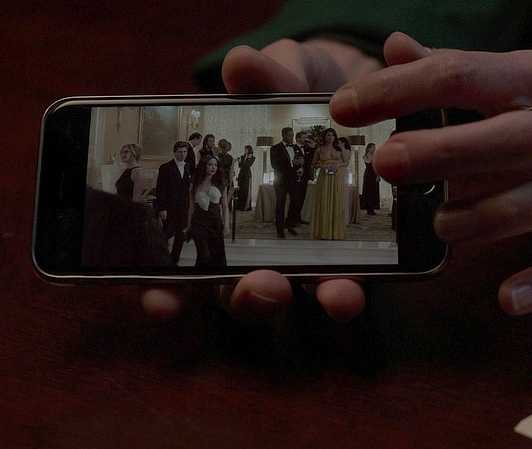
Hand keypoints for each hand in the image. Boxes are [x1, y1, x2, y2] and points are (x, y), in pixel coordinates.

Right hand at [142, 38, 380, 329]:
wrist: (366, 95)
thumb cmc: (303, 90)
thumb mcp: (285, 75)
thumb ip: (265, 76)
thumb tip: (242, 64)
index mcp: (220, 209)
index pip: (180, 262)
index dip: (164, 290)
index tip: (161, 301)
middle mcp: (256, 245)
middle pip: (240, 293)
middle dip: (250, 297)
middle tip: (267, 286)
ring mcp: (305, 256)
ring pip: (301, 298)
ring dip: (317, 299)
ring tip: (338, 295)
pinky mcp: (352, 257)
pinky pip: (347, 287)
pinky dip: (352, 291)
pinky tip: (370, 281)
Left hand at [330, 32, 531, 313]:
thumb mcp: (520, 74)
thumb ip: (455, 66)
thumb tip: (392, 46)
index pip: (463, 73)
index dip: (401, 88)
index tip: (344, 106)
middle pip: (511, 136)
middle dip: (448, 150)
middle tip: (388, 162)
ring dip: (492, 216)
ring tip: (441, 228)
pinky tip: (508, 299)